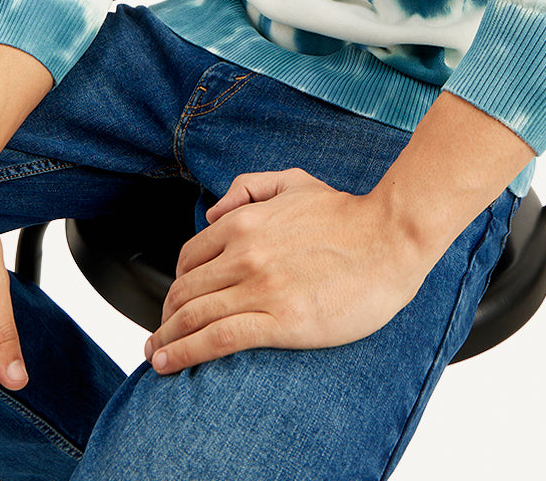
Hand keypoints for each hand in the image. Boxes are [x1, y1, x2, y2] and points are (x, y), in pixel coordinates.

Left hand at [144, 167, 431, 373]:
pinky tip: (170, 364)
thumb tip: (213, 211)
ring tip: (155, 356)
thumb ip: (248, 188)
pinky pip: (217, 339)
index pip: (188, 258)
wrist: (390, 238)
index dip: (175, 284)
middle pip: (184, 291)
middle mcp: (243, 254)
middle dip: (165, 317)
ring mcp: (259, 288)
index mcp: (245, 221)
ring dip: (165, 340)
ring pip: (192, 317)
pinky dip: (185, 353)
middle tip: (160, 335)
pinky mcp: (278, 321)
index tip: (173, 304)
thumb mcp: (294, 182)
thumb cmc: (347, 214)